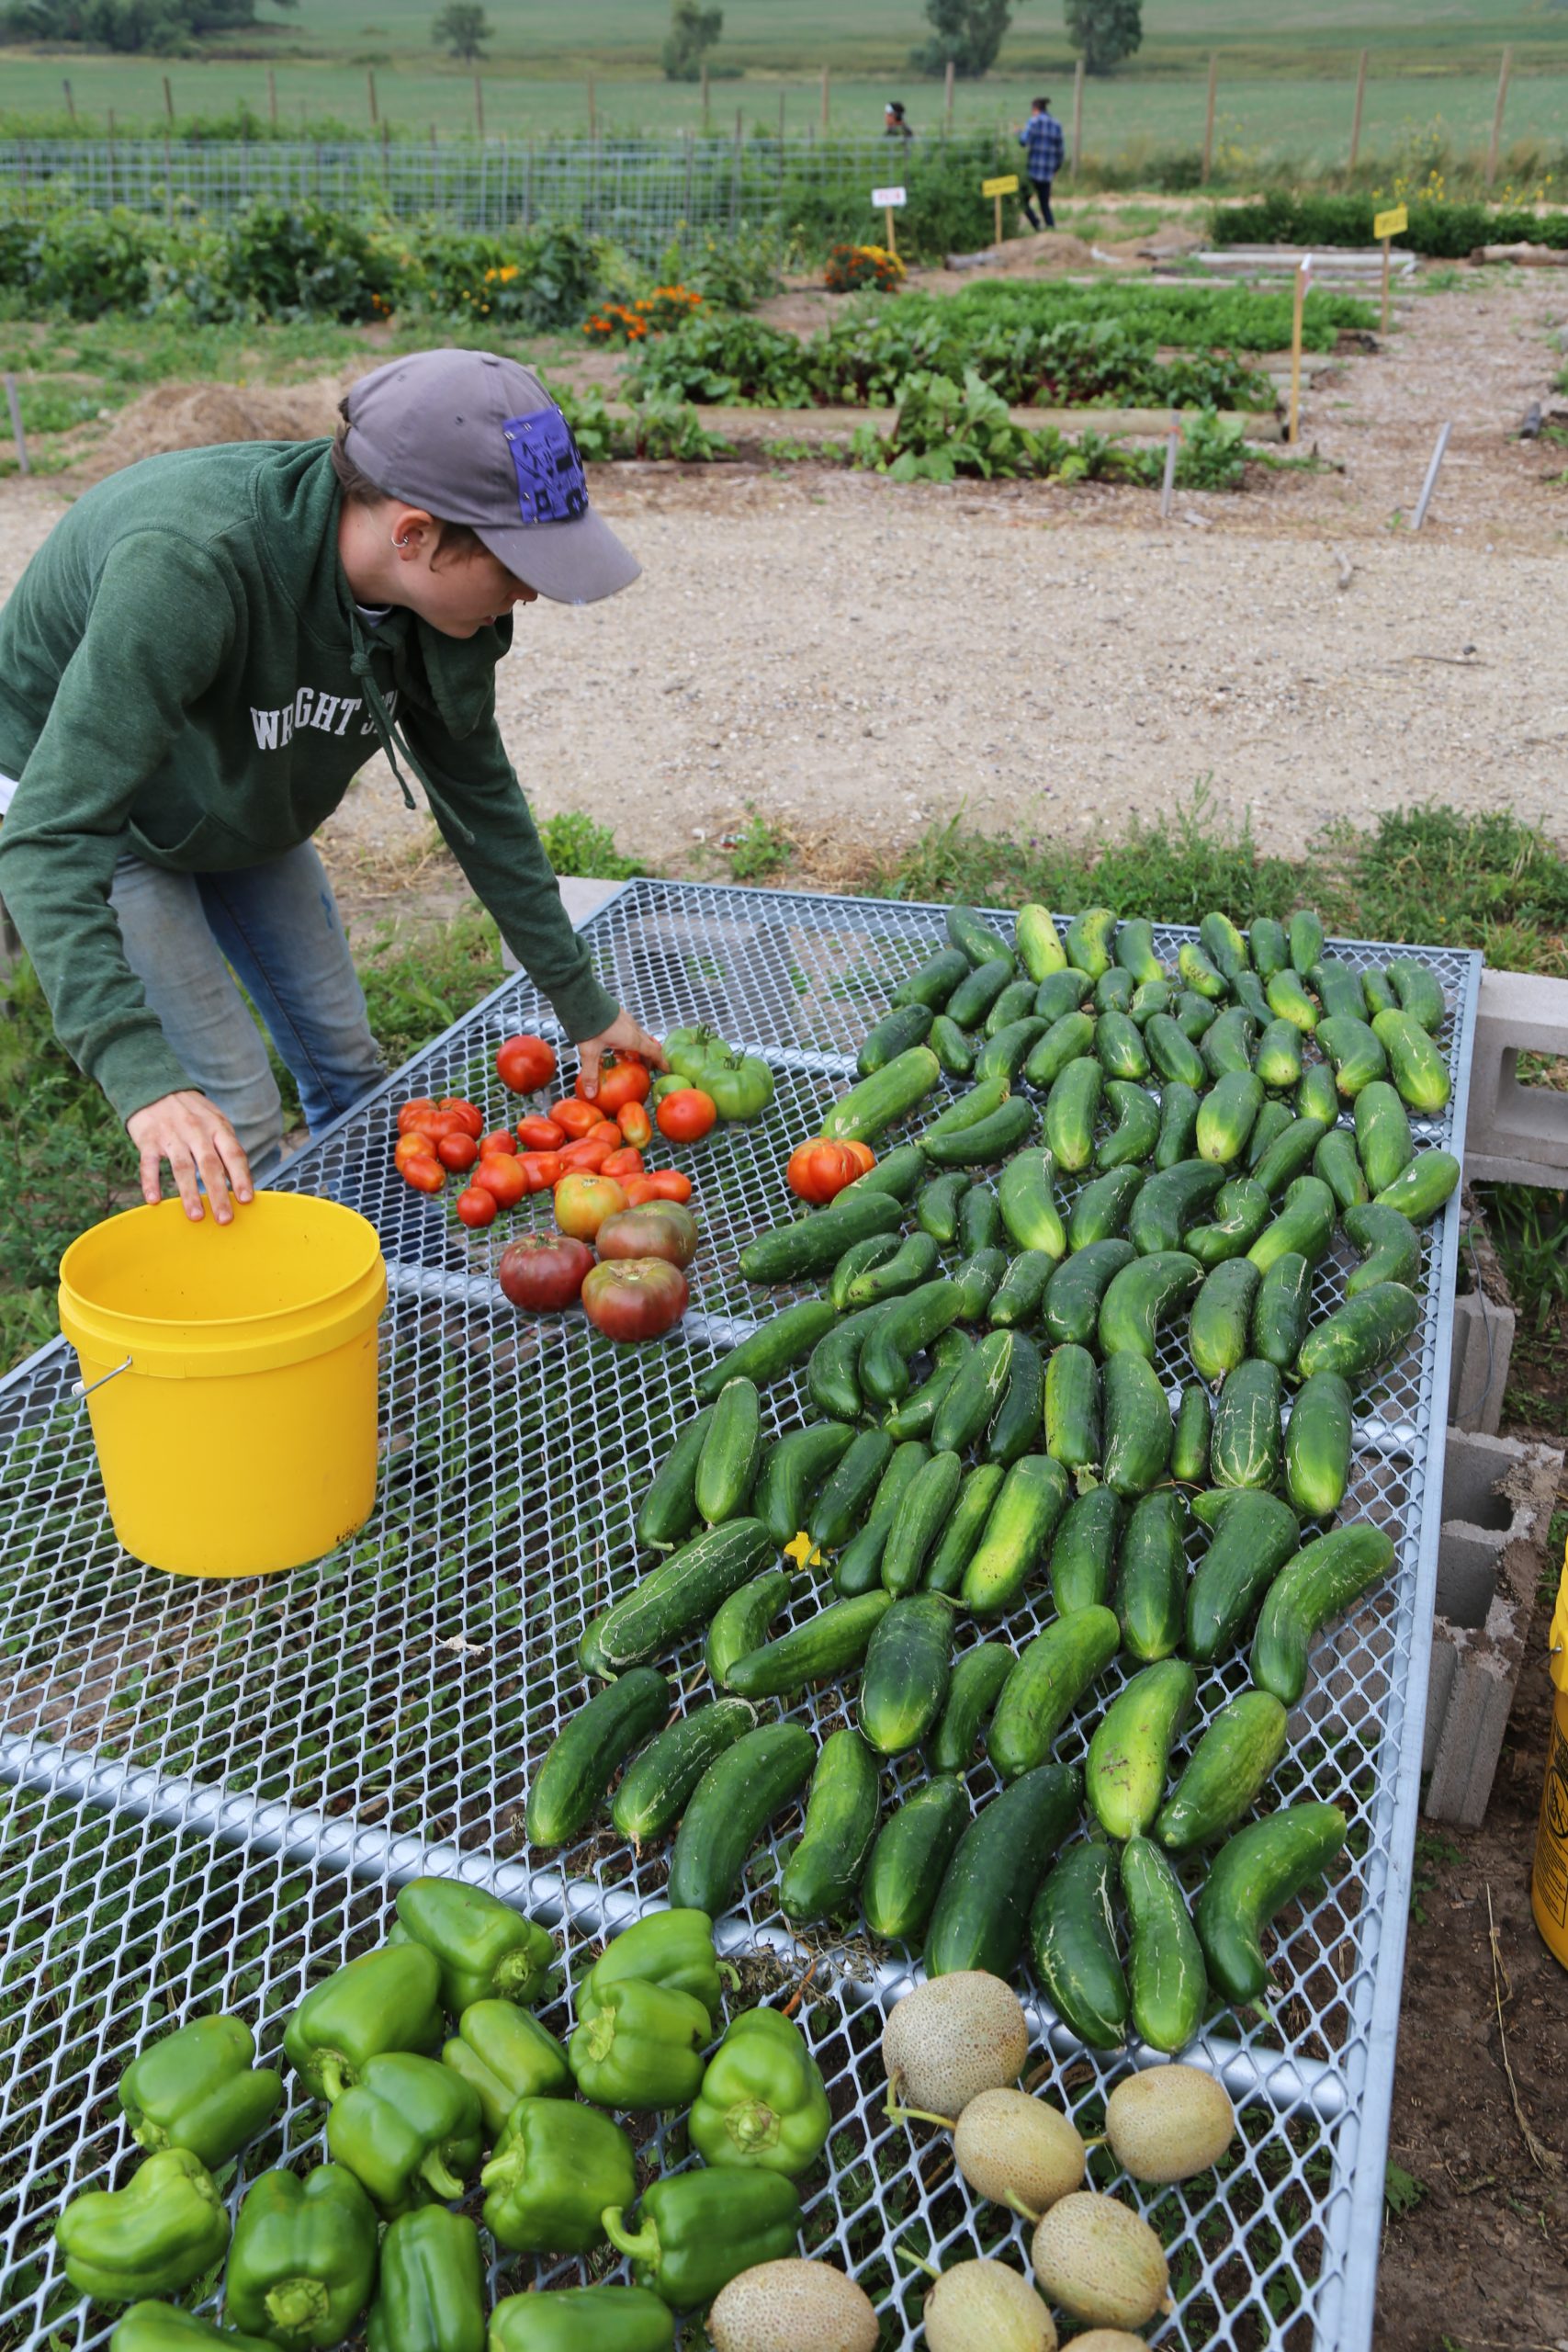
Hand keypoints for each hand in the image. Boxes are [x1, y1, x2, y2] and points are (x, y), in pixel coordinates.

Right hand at [126, 1091, 254, 1223]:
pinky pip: (149, 1163)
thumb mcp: (215, 1122)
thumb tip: (241, 1182)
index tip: (246, 1200)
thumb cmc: (192, 1112)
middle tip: (224, 1219)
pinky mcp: (148, 1139)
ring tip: (196, 1216)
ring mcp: (172, 1135)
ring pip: (182, 1167)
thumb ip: (226, 1148)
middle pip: (210, 1165)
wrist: (155, 1088)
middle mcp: (197, 1131)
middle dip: (218, 1193)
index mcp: (217, 1127)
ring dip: (189, 1193)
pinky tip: (153, 1201)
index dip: (241, 1177)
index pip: (233, 1154)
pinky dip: (151, 1182)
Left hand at [575, 1009, 667, 1099]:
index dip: (661, 1062)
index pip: (653, 1052)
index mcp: (632, 1039)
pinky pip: (631, 1029)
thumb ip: (591, 1073)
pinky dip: (630, 1039)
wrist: (583, 998)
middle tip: (647, 1068)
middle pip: (649, 1044)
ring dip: (640, 1047)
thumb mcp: (589, 1051)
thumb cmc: (589, 1024)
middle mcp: (633, 1028)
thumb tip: (590, 1093)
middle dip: (650, 1057)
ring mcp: (627, 1019)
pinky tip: (617, 1044)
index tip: (666, 1069)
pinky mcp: (619, 1014)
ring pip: (640, 1035)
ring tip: (633, 1058)